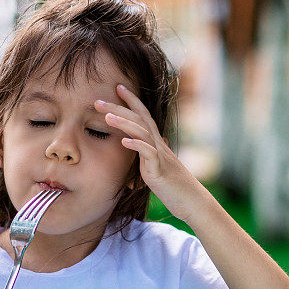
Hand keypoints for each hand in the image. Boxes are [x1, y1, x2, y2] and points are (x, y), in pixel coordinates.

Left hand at [95, 85, 207, 222]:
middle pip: (138, 119)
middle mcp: (158, 145)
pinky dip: (137, 145)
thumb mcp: (159, 166)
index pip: (144, 115)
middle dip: (118, 108)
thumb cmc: (174, 186)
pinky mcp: (159, 171)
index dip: (132, 100)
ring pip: (142, 132)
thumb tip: (144, 146)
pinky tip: (124, 141)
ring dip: (124, 123)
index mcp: (156, 143)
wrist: (191, 201)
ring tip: (107, 117)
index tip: (118, 87)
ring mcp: (159, 157)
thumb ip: (149, 154)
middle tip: (97, 101)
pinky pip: (149, 154)